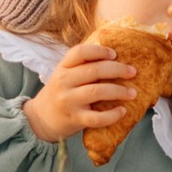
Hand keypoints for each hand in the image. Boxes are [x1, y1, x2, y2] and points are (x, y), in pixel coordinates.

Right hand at [22, 34, 144, 147]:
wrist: (39, 120)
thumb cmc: (58, 95)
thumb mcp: (63, 76)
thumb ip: (81, 67)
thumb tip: (114, 58)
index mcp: (62, 68)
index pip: (80, 52)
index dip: (99, 50)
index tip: (115, 54)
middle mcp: (63, 82)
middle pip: (94, 70)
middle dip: (118, 70)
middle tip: (133, 72)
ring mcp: (68, 101)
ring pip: (97, 91)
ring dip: (119, 91)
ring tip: (133, 93)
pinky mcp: (74, 119)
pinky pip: (97, 117)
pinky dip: (113, 115)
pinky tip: (122, 111)